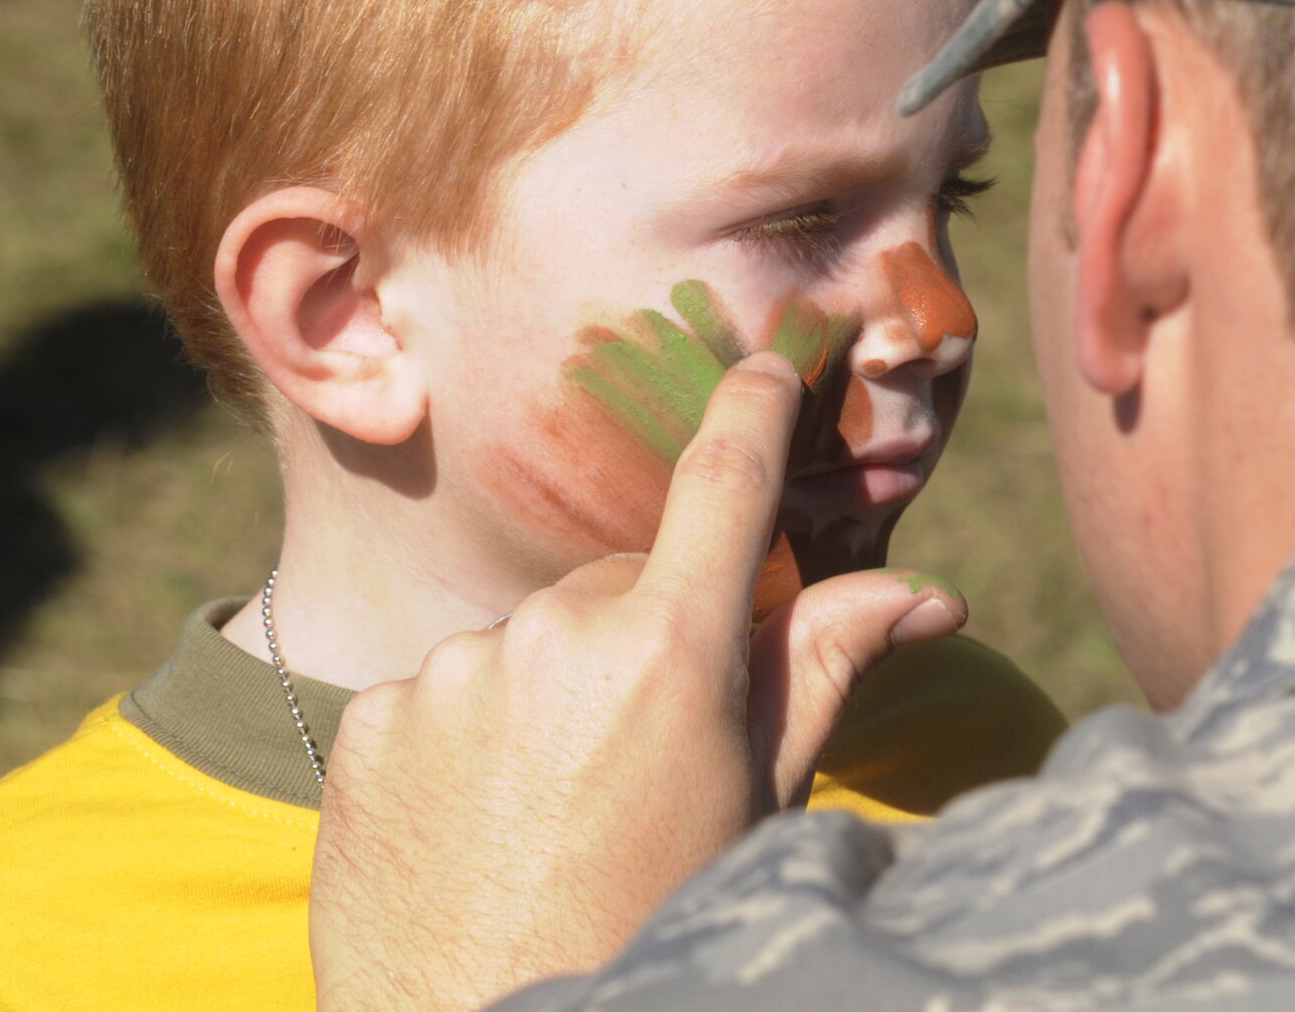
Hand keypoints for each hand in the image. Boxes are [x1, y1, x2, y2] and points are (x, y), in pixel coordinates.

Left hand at [308, 353, 967, 1011]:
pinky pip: (434, 691)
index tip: (762, 367)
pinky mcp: (366, 720)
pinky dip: (461, 735)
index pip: (725, 483)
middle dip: (645, 636)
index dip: (751, 409)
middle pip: (620, 585)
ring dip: (549, 692)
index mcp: (670, 654)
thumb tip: (929, 591)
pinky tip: (476, 821)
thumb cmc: (653, 928)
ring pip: (524, 642)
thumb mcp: (758, 808)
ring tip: (551, 808)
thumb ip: (824, 672)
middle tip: (646, 749)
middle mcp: (551, 638)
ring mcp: (446, 676)